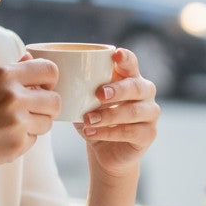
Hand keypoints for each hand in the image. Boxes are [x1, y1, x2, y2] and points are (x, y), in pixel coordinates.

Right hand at [0, 55, 60, 177]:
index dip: (51, 81)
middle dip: (47, 108)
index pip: (50, 70)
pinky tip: (2, 139)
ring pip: (48, 122)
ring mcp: (17, 120)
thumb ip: (11, 71)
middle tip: (31, 112)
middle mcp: (12, 94)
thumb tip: (31, 57)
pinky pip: (34, 140)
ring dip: (35, 125)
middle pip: (56, 100)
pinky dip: (23, 141)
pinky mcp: (17, 143)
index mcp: (3, 74)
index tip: (42, 88)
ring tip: (11, 126)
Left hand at [75, 47, 158, 178]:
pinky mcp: (149, 134)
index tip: (115, 54)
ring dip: (109, 115)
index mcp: (130, 77)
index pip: (131, 63)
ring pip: (133, 111)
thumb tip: (56, 80)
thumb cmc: (95, 119)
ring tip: (88, 120)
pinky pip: (130, 132)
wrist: (104, 151)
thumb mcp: (84, 102)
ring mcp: (150, 113)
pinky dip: (108, 133)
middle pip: (136, 86)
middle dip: (117, 89)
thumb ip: (78, 89)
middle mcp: (145, 92)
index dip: (125, 58)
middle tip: (98, 94)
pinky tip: (90, 133)